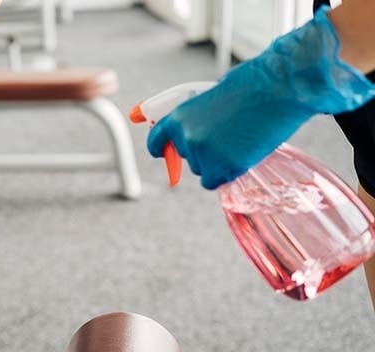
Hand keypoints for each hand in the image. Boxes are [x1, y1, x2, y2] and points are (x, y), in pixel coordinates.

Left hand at [147, 6, 374, 188]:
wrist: (278, 88)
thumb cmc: (252, 85)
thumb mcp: (213, 96)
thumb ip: (197, 117)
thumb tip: (193, 131)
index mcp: (180, 116)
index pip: (157, 139)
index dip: (161, 148)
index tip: (162, 153)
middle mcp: (186, 137)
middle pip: (188, 157)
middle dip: (205, 152)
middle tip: (229, 136)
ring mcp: (204, 154)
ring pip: (204, 170)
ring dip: (219, 162)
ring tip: (242, 139)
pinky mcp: (223, 167)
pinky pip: (217, 181)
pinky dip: (228, 174)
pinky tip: (243, 155)